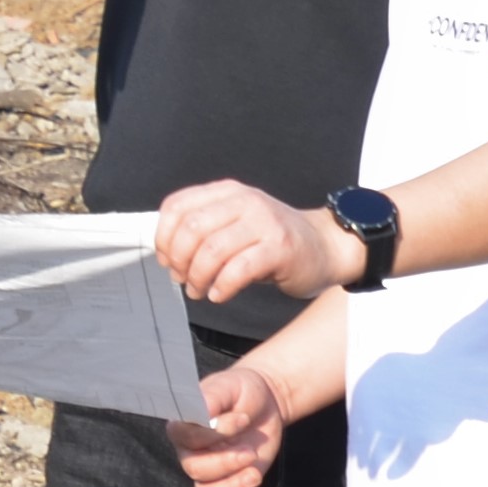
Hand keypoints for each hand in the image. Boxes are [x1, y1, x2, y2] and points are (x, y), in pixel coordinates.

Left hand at [155, 180, 364, 305]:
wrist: (324, 246)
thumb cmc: (272, 241)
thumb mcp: (235, 223)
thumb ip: (204, 229)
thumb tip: (166, 254)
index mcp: (227, 192)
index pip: (177, 206)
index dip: (163, 237)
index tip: (165, 260)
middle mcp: (244, 201)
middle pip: (191, 228)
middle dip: (179, 260)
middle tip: (182, 279)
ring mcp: (264, 222)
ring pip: (212, 250)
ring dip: (198, 278)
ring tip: (199, 290)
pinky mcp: (279, 247)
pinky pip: (238, 270)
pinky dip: (222, 287)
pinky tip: (219, 295)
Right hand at [166, 364, 288, 486]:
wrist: (266, 403)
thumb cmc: (241, 390)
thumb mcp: (229, 385)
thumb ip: (212, 397)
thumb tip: (204, 412)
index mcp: (184, 426)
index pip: (185, 438)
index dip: (211, 434)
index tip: (241, 419)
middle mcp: (192, 453)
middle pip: (195, 469)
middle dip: (224, 464)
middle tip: (250, 451)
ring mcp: (211, 472)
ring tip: (255, 475)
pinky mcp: (231, 484)